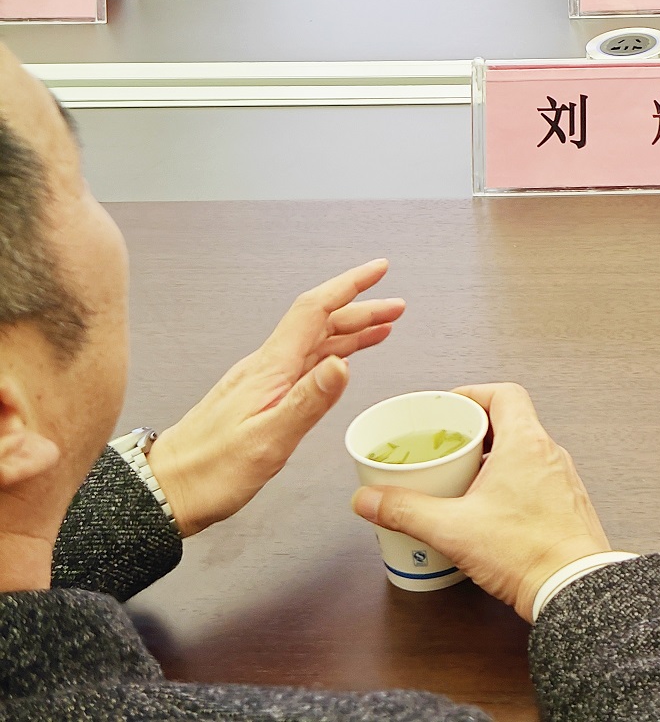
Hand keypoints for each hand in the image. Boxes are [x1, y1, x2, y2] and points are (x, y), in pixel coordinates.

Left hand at [148, 260, 403, 536]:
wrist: (162, 492)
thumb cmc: (208, 473)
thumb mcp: (266, 441)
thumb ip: (308, 401)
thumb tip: (343, 364)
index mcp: (269, 370)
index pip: (313, 311)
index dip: (349, 286)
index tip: (379, 269)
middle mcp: (264, 368)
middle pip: (318, 324)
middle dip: (360, 309)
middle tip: (396, 307)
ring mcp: (260, 383)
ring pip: (312, 344)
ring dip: (349, 332)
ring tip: (382, 329)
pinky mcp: (257, 400)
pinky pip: (302, 365)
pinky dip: (330, 355)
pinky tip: (340, 362)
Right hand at [353, 383, 610, 621]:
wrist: (572, 586)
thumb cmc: (524, 551)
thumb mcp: (452, 528)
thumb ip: (405, 510)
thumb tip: (367, 499)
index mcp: (525, 443)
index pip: (505, 394)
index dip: (474, 395)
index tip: (448, 409)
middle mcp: (548, 454)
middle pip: (510, 422)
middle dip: (474, 431)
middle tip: (444, 447)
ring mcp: (560, 479)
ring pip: (522, 452)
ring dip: (491, 457)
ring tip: (458, 477)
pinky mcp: (565, 503)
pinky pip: (534, 477)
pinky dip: (508, 480)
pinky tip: (485, 507)